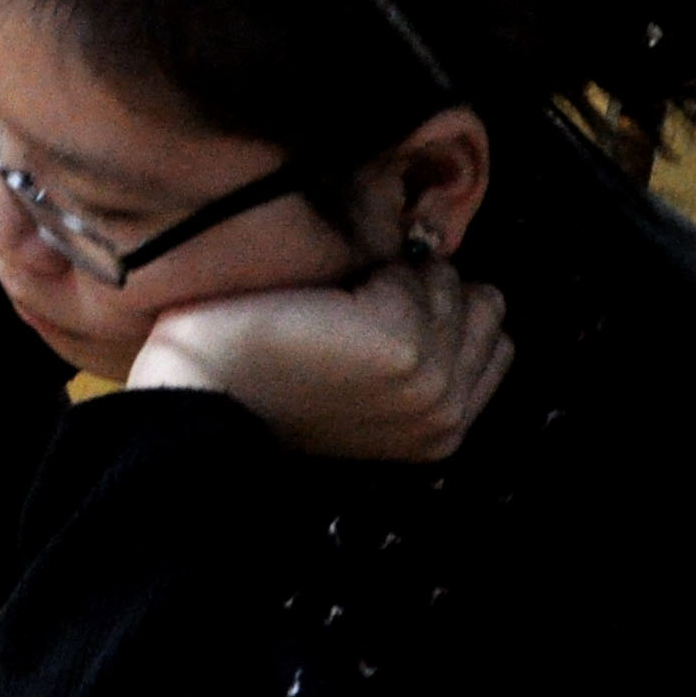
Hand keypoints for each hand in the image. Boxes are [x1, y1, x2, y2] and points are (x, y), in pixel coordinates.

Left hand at [126, 252, 511, 461]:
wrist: (200, 395)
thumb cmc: (263, 375)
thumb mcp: (361, 380)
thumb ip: (417, 350)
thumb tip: (442, 278)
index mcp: (445, 429)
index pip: (495, 339)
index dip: (442, 306)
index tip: (386, 303)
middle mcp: (449, 412)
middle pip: (485, 305)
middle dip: (428, 285)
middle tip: (358, 301)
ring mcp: (430, 382)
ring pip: (450, 280)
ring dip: (394, 273)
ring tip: (335, 305)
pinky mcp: (401, 345)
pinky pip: (408, 271)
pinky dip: (365, 268)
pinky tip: (321, 300)